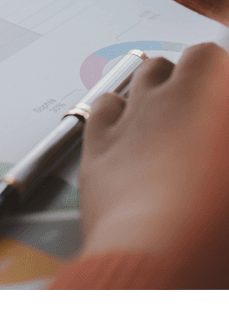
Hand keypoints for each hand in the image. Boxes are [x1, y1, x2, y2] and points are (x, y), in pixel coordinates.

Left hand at [78, 43, 228, 256]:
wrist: (164, 256)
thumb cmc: (218, 223)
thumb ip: (221, 145)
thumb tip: (217, 142)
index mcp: (209, 95)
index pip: (212, 57)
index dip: (219, 73)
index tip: (221, 92)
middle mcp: (168, 99)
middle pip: (176, 63)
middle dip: (190, 76)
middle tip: (206, 108)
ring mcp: (129, 119)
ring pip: (137, 77)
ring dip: (154, 88)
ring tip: (169, 118)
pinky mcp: (97, 144)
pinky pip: (104, 105)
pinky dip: (116, 111)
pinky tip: (127, 130)